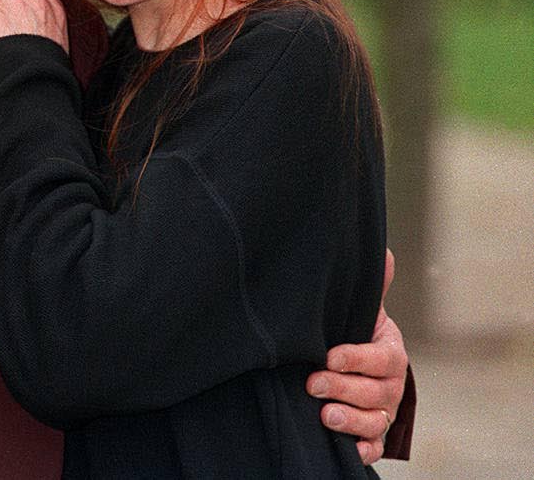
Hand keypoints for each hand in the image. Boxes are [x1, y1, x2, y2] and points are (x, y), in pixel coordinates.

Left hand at [307, 249, 407, 463]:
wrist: (354, 361)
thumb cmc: (353, 331)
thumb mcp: (360, 309)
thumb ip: (370, 287)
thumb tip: (383, 254)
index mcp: (390, 352)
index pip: (382, 359)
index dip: (357, 359)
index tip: (329, 356)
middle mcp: (391, 385)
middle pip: (377, 393)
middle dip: (344, 388)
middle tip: (312, 383)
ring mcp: (382, 411)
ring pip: (375, 421)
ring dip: (351, 420)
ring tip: (324, 415)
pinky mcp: (372, 434)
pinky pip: (373, 447)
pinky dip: (363, 450)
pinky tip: (346, 448)